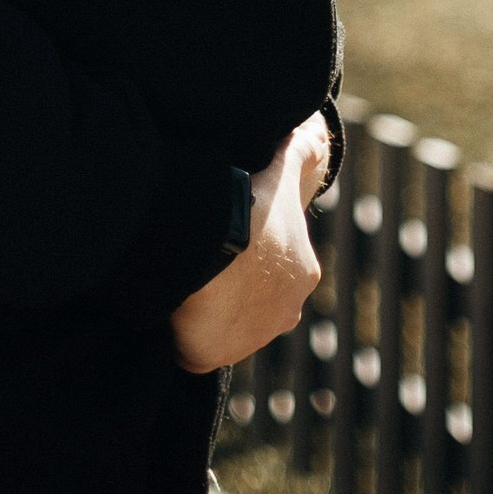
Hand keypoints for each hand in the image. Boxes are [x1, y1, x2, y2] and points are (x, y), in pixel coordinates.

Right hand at [169, 112, 333, 374]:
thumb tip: (318, 137)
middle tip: (206, 246)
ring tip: (189, 269)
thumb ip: (300, 154)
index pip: (279, 254)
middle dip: (237, 272)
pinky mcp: (214, 356)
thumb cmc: (246, 211)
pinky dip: (189, 321)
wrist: (206, 256)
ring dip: (214, 297)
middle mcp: (285, 311)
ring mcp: (250, 338)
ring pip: (231, 314)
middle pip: (258, 288)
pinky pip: (200, 338)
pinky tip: (174, 297)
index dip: (253, 235)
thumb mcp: (279, 172)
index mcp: (303, 271)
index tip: (228, 222)